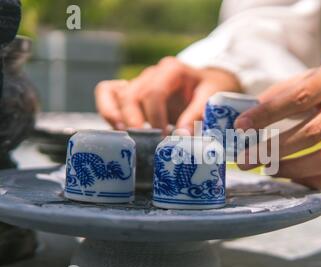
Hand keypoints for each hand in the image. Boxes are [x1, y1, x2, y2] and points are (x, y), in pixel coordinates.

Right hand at [95, 57, 240, 133]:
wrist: (208, 83)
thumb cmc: (210, 89)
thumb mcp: (211, 98)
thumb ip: (197, 115)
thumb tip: (182, 136)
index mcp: (171, 70)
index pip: (154, 93)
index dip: (155, 118)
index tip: (164, 137)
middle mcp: (151, 74)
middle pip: (131, 95)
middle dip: (133, 120)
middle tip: (143, 142)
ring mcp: (139, 82)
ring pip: (116, 94)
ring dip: (117, 117)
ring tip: (125, 135)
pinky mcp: (133, 92)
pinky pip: (108, 92)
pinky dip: (107, 108)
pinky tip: (116, 127)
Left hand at [234, 64, 320, 189]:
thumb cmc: (315, 93)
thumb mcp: (295, 85)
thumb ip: (270, 102)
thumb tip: (238, 126)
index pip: (297, 98)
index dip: (267, 114)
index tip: (240, 127)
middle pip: (312, 132)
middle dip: (273, 150)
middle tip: (245, 161)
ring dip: (294, 168)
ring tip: (268, 170)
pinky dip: (312, 181)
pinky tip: (291, 178)